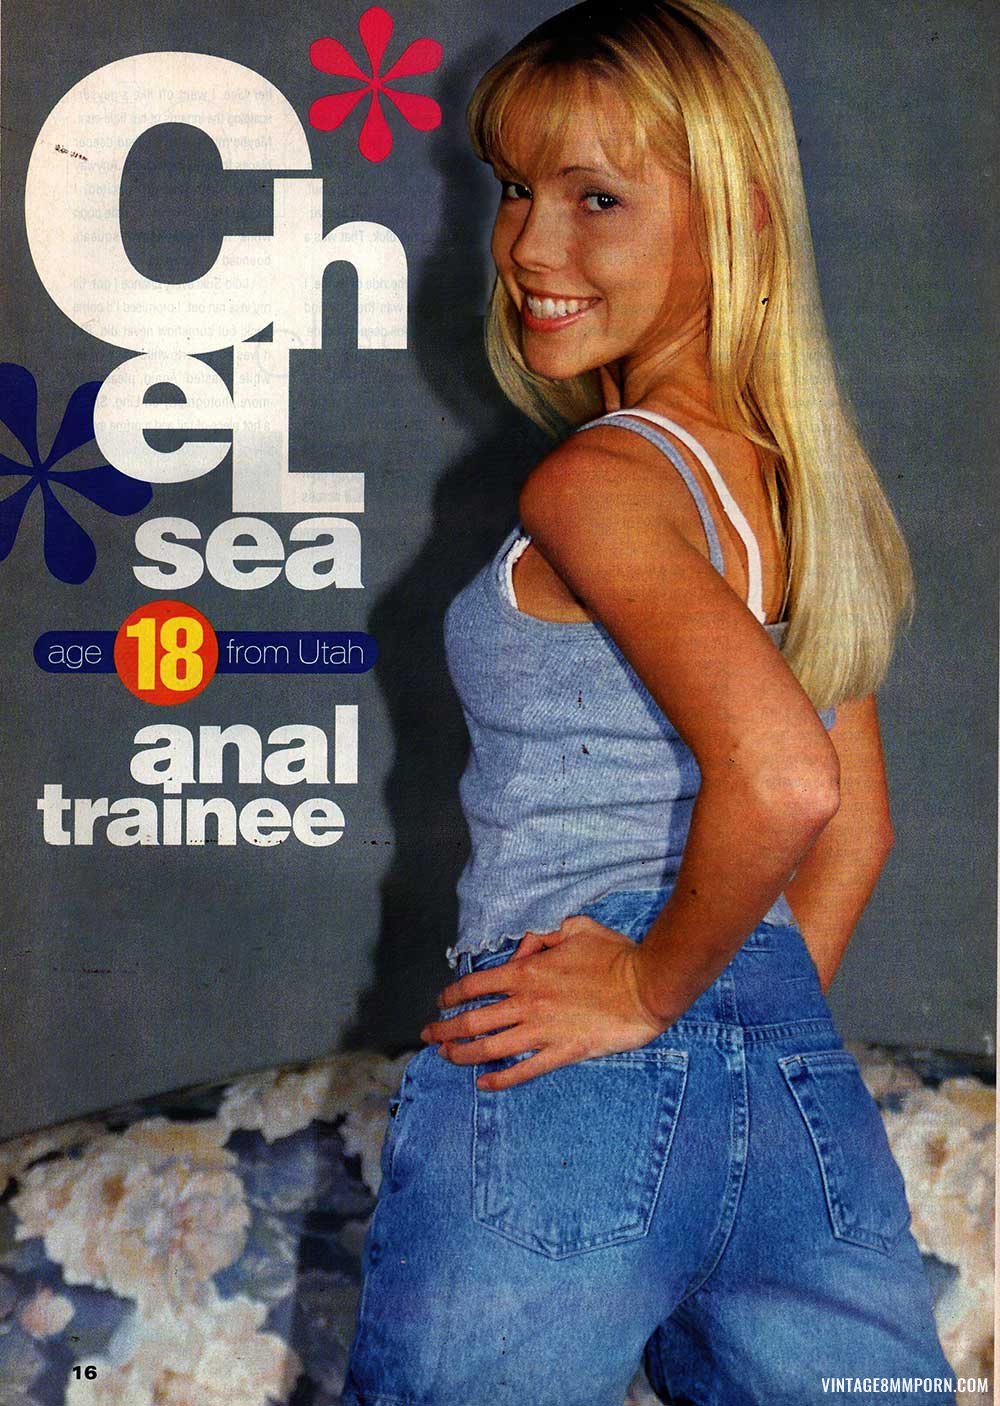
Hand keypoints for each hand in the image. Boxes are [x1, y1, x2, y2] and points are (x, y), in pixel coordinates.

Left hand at [419, 915, 668, 1090]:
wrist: (647, 986)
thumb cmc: (615, 955)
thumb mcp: (576, 928)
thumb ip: (544, 937)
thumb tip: (525, 949)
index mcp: (527, 972)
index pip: (475, 985)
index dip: (451, 995)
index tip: (440, 1003)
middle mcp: (527, 1003)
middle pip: (472, 1020)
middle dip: (444, 1030)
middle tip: (429, 1037)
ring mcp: (542, 1031)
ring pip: (489, 1047)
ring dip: (462, 1054)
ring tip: (447, 1058)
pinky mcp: (562, 1053)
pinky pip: (523, 1070)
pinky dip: (499, 1078)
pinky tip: (483, 1083)